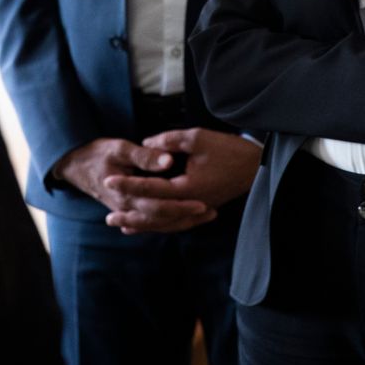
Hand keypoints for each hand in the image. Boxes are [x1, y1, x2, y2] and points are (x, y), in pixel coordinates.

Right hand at [54, 138, 213, 231]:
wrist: (73, 165)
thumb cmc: (97, 154)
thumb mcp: (119, 148)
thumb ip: (144, 156)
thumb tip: (168, 161)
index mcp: (127, 195)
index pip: (160, 206)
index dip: (182, 206)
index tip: (203, 204)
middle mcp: (128, 208)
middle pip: (163, 219)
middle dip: (188, 217)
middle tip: (211, 212)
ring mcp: (127, 211)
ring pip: (158, 223)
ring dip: (182, 221)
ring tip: (205, 216)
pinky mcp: (129, 208)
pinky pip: (151, 220)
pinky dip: (169, 221)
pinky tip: (184, 219)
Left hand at [101, 128, 261, 234]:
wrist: (257, 165)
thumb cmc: (228, 149)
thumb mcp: (197, 138)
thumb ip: (169, 141)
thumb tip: (146, 144)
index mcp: (188, 187)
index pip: (151, 188)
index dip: (128, 184)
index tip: (108, 181)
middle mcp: (191, 204)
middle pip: (155, 215)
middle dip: (130, 215)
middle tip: (107, 216)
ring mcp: (197, 209)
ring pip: (164, 224)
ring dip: (141, 226)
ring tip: (119, 226)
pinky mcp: (201, 209)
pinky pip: (176, 223)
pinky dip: (158, 225)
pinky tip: (144, 226)